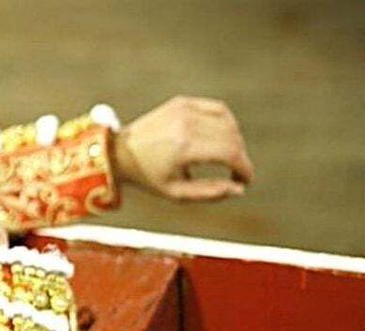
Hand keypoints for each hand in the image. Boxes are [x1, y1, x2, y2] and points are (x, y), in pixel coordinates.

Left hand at [114, 96, 253, 201]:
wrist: (119, 151)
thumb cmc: (147, 176)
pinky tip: (223, 138)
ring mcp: (185, 109)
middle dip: (240, 157)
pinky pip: (217, 109)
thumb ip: (210, 193)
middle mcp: (186, 124)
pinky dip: (226, 123)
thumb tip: (240, 189)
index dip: (245, 168)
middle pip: (232, 137)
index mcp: (184, 147)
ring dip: (235, 140)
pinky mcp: (182, 102)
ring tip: (228, 158)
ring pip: (228, 121)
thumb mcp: (176, 193)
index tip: (246, 180)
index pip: (230, 153)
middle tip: (236, 173)